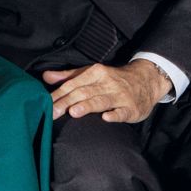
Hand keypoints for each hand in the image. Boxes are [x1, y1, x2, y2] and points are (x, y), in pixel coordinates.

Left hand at [43, 58, 172, 123]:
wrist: (145, 80)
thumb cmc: (112, 79)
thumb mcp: (91, 73)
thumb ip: (68, 76)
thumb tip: (46, 76)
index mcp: (96, 72)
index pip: (74, 84)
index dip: (59, 94)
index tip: (46, 103)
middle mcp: (107, 83)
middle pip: (84, 92)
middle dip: (67, 102)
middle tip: (53, 112)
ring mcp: (120, 96)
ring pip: (101, 100)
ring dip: (87, 106)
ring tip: (74, 112)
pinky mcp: (132, 108)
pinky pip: (122, 112)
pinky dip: (114, 115)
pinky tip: (106, 118)